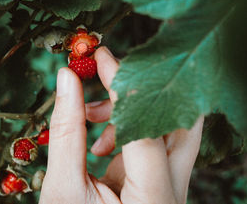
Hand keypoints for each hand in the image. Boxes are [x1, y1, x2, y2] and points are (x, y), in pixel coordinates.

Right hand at [39, 46, 203, 203]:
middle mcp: (174, 191)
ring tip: (89, 117)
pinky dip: (126, 129)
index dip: (120, 85)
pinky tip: (97, 142)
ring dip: (130, 112)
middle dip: (143, 92)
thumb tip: (66, 79)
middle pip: (183, 123)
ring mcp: (169, 186)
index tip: (99, 55)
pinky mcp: (157, 182)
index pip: (145, 125)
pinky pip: (152, 142)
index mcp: (154, 197)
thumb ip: (66, 131)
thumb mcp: (62, 188)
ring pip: (170, 130)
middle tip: (107, 73)